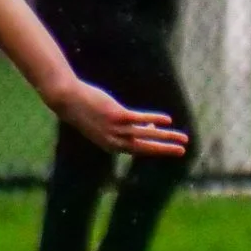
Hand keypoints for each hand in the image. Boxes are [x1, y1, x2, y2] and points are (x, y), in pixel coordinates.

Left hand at [50, 81, 190, 157]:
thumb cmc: (86, 109)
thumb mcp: (106, 120)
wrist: (68, 100)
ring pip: (146, 134)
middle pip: (145, 147)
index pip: (139, 149)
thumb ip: (125, 125)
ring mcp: (116, 128)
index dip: (156, 148)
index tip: (171, 148)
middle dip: (166, 149)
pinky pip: (139, 119)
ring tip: (182, 137)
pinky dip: (154, 119)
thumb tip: (149, 124)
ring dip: (166, 137)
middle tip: (183, 151)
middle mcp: (114, 141)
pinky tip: (167, 120)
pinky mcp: (117, 115)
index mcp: (111, 145)